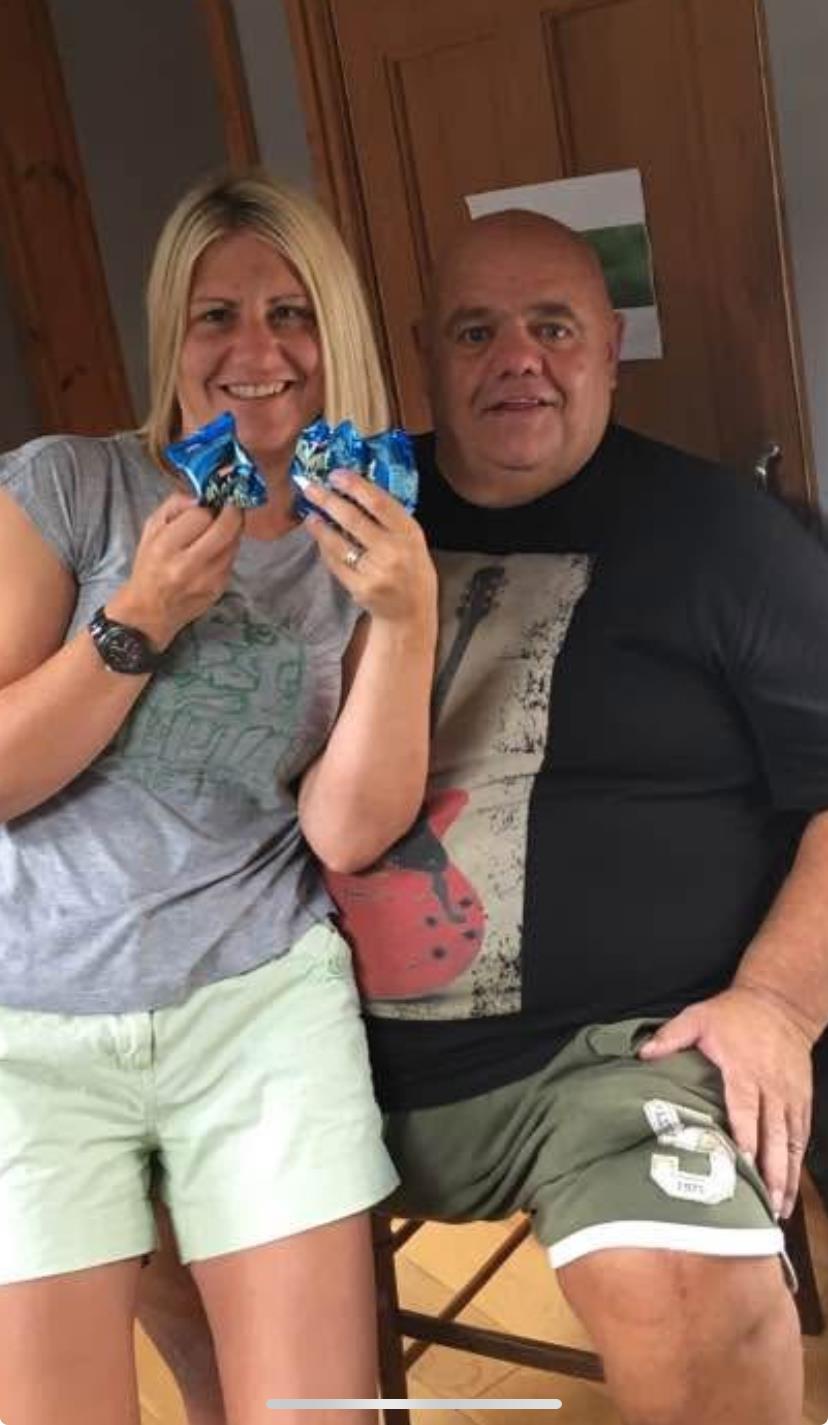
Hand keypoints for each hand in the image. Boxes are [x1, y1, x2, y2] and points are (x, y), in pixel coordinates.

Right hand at [107, 492, 244, 648]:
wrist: (150, 610)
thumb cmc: (149, 566)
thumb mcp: (151, 530)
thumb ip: (174, 506)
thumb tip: (200, 495)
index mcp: (166, 547)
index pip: (201, 515)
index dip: (207, 505)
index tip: (208, 501)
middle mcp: (188, 565)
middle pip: (226, 528)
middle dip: (233, 511)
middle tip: (231, 504)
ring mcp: (208, 579)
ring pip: (234, 543)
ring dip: (233, 529)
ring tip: (222, 525)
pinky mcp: (220, 588)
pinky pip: (232, 559)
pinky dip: (229, 548)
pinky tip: (217, 548)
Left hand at [303, 471, 436, 630]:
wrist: (411, 613)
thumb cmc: (412, 570)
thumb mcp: (413, 541)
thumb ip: (391, 520)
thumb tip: (356, 490)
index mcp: (410, 534)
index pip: (379, 502)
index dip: (355, 485)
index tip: (336, 474)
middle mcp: (394, 552)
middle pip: (354, 519)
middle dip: (328, 500)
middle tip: (311, 488)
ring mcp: (376, 572)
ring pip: (339, 543)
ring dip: (320, 526)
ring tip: (310, 515)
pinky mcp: (360, 588)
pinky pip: (335, 563)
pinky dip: (325, 548)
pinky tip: (320, 538)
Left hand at [638, 986, 812, 1218]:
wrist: (779, 1004)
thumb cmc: (734, 1014)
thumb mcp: (698, 1017)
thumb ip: (671, 1036)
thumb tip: (642, 1054)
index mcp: (745, 1071)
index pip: (746, 1109)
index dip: (746, 1139)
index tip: (743, 1167)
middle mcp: (772, 1088)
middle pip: (774, 1135)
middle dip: (771, 1171)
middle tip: (765, 1206)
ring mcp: (789, 1096)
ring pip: (791, 1142)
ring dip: (786, 1176)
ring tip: (778, 1210)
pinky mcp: (801, 1100)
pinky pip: (802, 1136)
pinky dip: (798, 1164)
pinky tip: (789, 1189)